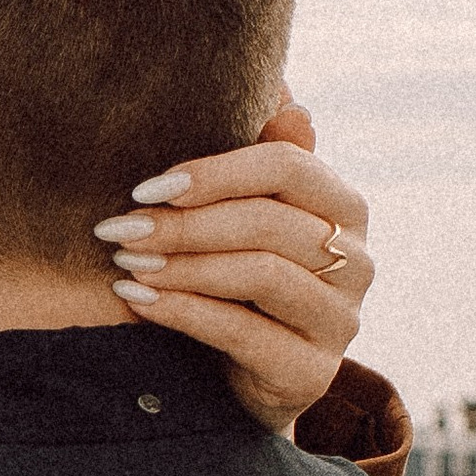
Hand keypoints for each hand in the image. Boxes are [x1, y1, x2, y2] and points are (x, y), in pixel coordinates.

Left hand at [93, 100, 372, 433]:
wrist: (244, 382)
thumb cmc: (238, 284)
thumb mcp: (245, 217)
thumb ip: (259, 158)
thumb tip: (284, 94)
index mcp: (344, 208)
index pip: (286, 166)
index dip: (215, 170)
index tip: (148, 186)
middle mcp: (355, 261)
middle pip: (269, 221)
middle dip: (186, 222)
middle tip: (120, 226)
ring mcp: (340, 321)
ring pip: (259, 274)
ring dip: (181, 264)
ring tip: (125, 259)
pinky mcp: (312, 374)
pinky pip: (244, 333)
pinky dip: (182, 311)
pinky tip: (135, 298)